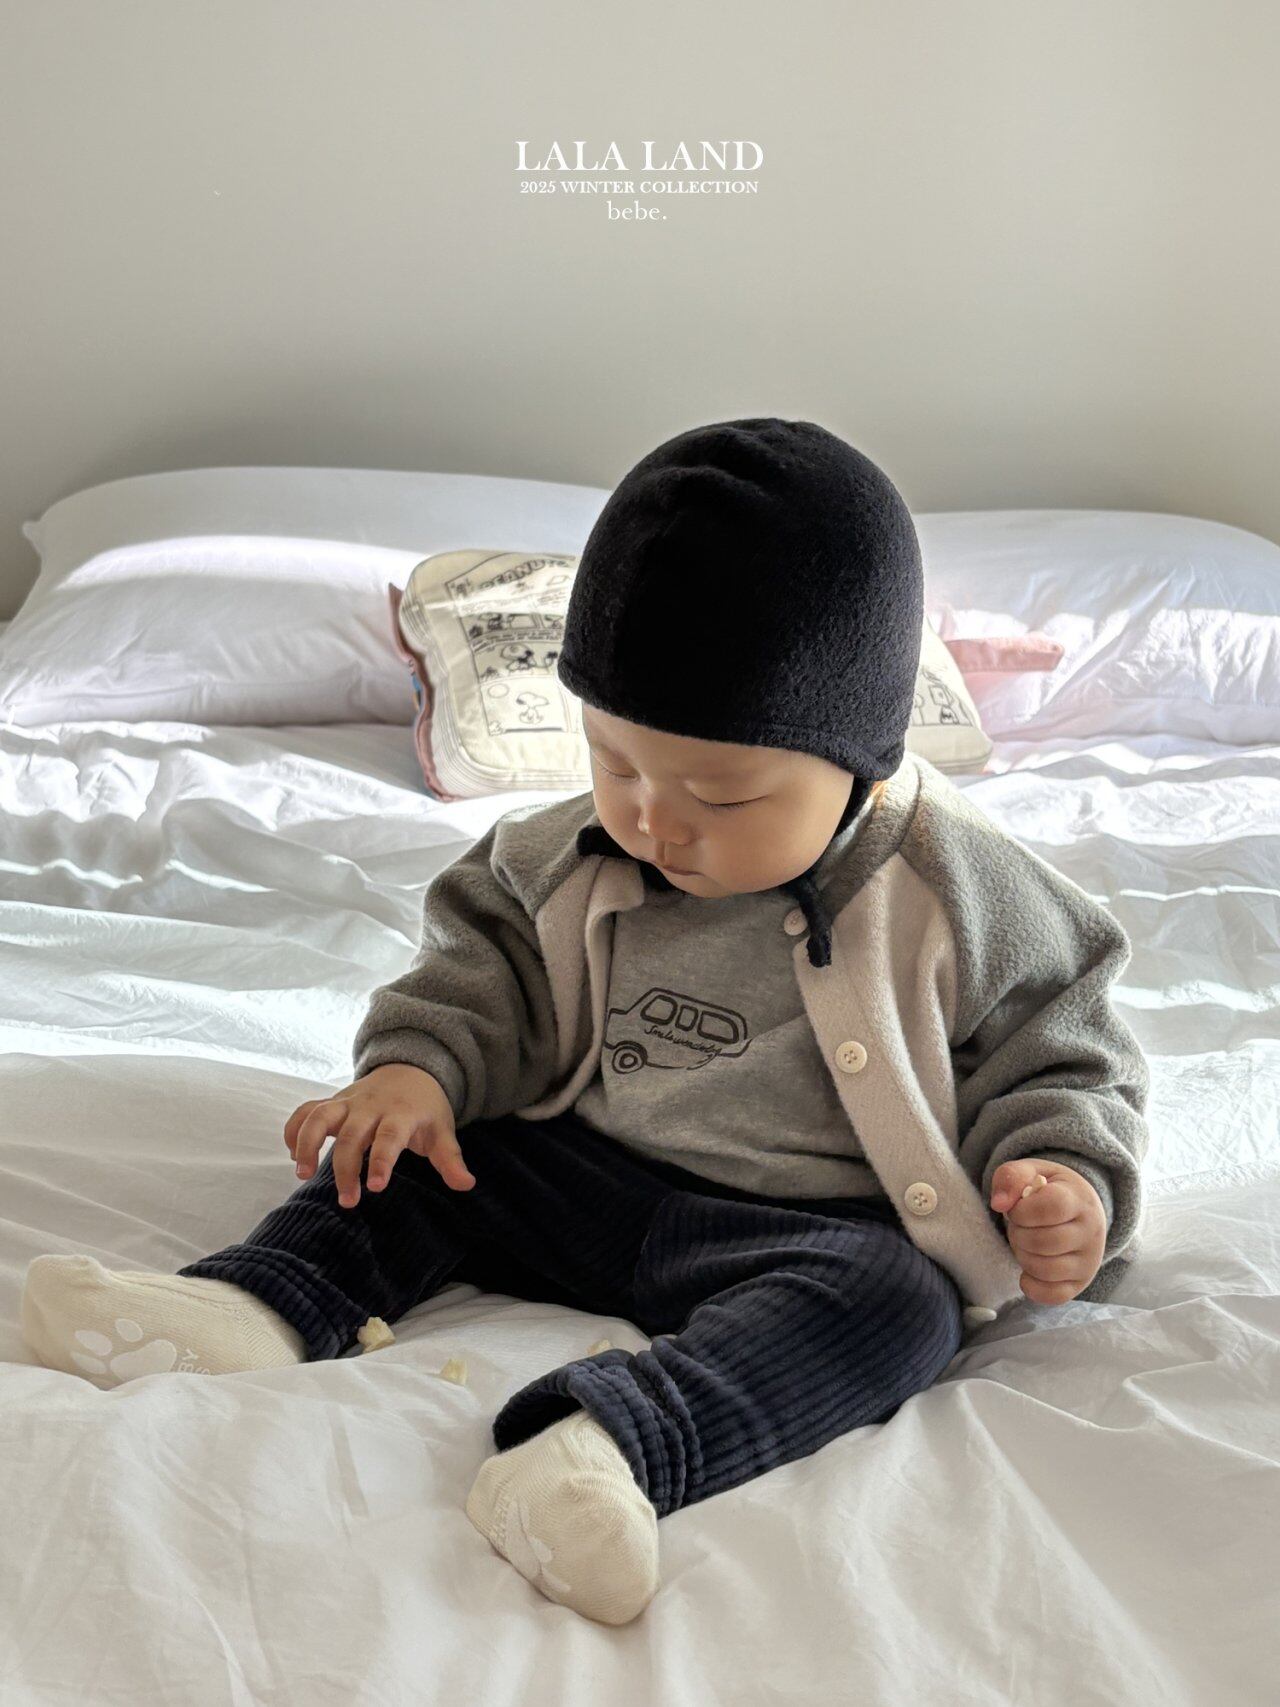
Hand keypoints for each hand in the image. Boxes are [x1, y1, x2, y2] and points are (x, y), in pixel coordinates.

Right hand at [283, 1064, 474, 1208]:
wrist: (411, 1069)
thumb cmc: (426, 1108)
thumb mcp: (442, 1131)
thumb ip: (450, 1159)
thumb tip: (466, 1185)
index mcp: (400, 1114)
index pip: (389, 1137)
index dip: (381, 1161)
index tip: (375, 1188)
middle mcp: (371, 1107)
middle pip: (351, 1136)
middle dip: (345, 1169)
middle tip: (348, 1201)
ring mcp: (348, 1103)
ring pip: (319, 1117)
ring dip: (307, 1144)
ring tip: (301, 1174)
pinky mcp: (333, 1102)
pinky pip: (306, 1110)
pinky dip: (294, 1129)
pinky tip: (293, 1154)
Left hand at [989, 1158, 1105, 1304]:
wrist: (1079, 1207)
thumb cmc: (1049, 1188)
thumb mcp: (1031, 1170)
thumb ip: (1011, 1177)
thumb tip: (999, 1204)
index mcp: (1080, 1199)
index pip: (1052, 1207)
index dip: (1023, 1211)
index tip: (1018, 1209)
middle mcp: (1091, 1233)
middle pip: (1044, 1242)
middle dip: (1018, 1234)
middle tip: (1020, 1227)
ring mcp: (1089, 1262)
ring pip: (1046, 1270)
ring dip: (1023, 1257)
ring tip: (1026, 1243)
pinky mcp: (1080, 1284)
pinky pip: (1052, 1295)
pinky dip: (1032, 1285)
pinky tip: (1028, 1269)